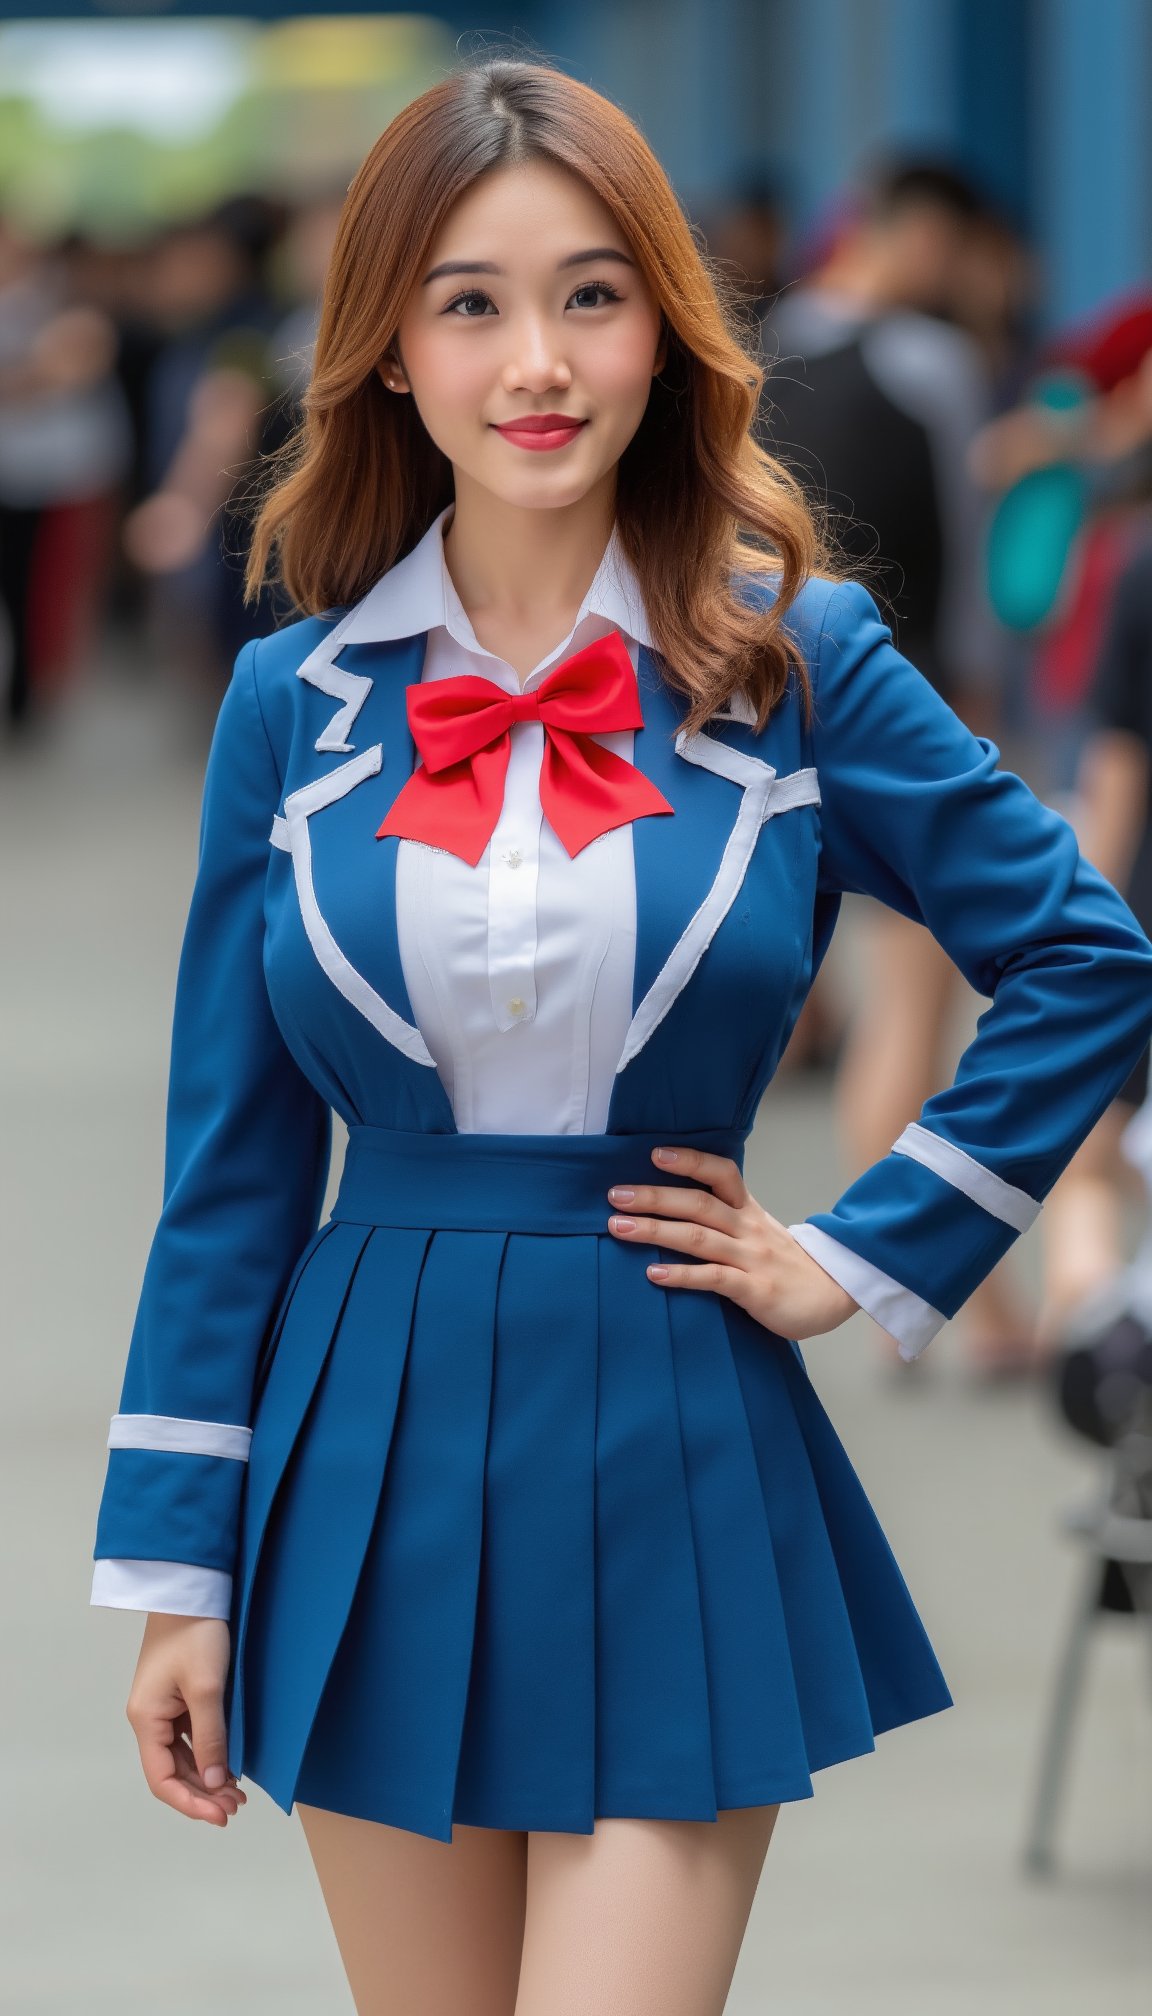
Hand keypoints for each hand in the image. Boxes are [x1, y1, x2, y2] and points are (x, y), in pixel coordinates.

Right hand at [125, 1614, 246, 1825]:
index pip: (161, 1778)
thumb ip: (210, 1738)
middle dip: (202, 1793)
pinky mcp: (178, 1697)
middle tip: (237, 1806)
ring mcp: (163, 1708)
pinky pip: (190, 1737)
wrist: (192, 1590)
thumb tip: (213, 1784)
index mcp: (146, 1719)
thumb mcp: (207, 1688)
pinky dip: (209, 1755)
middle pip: (171, 1771)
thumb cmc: (195, 1634)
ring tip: (237, 1793)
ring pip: (182, 1757)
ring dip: (207, 1777)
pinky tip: (230, 1764)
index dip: (189, 1803)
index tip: (220, 1815)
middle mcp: (149, 1718)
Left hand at [606, 1143, 859, 1342]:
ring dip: (656, 1231)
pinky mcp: (755, 1290)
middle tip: (615, 1195)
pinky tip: (653, 1275)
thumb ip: (723, 1218)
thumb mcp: (757, 1231)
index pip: (721, 1173)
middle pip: (698, 1203)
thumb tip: (671, 1204)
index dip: (689, 1160)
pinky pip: (713, 1279)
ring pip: (698, 1238)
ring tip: (619, 1228)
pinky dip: (681, 1275)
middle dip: (654, 1196)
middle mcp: (748, 1228)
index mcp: (748, 1210)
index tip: (655, 1153)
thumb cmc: (784, 1263)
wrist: (834, 1294)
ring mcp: (752, 1258)